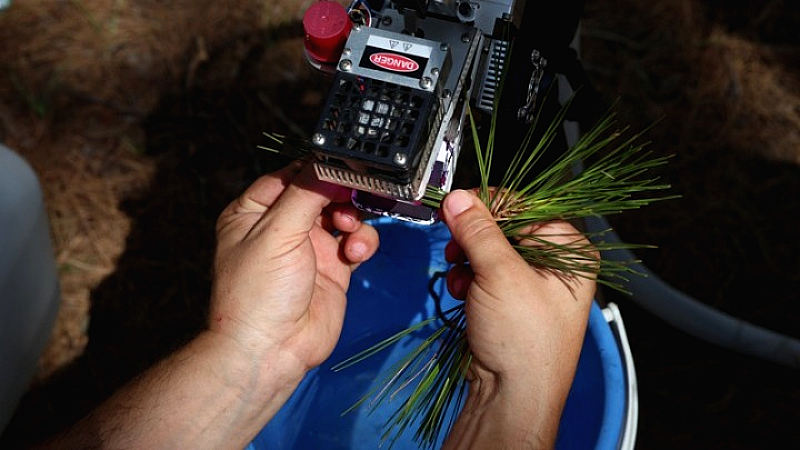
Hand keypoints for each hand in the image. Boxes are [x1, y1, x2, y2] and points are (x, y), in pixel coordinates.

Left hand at [210, 163, 378, 375]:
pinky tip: (355, 254)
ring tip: (348, 231)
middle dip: (341, 193)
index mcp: (254, 212)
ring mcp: (310, 247)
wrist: (272, 351)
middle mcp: (282, 227)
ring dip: (353, 218)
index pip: (290, 175)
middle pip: (322, 192)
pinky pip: (356, 242)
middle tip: (354, 195)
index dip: (317, 169)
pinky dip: (361, 242)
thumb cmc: (258, 293)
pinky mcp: (334, 268)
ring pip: (344, 214)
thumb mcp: (277, 233)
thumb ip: (306, 193)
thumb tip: (329, 161)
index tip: (344, 164)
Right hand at [440, 189, 595, 448]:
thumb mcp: (501, 275)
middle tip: (455, 246)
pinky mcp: (510, 299)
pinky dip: (467, 278)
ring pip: (489, 249)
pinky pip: (483, 272)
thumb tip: (459, 198)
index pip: (526, 206)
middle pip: (504, 227)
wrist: (512, 396)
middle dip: (474, 238)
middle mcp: (555, 263)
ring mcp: (532, 282)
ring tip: (461, 278)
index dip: (489, 204)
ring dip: (467, 260)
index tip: (457, 206)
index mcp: (570, 250)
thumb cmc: (526, 343)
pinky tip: (463, 292)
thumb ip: (479, 231)